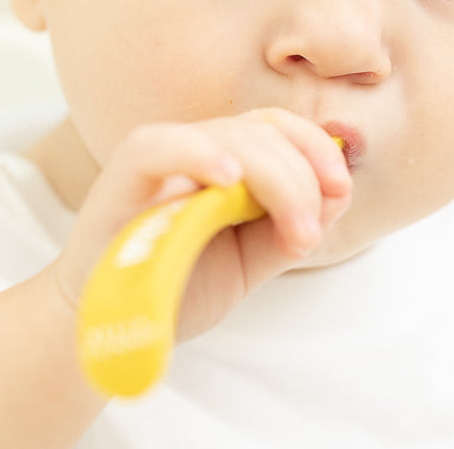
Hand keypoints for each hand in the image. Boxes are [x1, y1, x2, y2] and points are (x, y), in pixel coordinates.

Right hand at [50, 110, 352, 343]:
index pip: (276, 127)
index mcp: (224, 159)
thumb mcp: (249, 260)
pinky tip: (230, 179)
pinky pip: (162, 146)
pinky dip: (201, 154)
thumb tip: (337, 195)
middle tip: (309, 235)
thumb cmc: (178, 286)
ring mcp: (160, 156)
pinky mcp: (124, 175)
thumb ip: (288, 229)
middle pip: (262, 132)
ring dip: (277, 181)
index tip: (341, 189)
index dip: (315, 148)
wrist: (112, 326)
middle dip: (302, 179)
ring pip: (230, 138)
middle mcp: (195, 147)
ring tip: (293, 235)